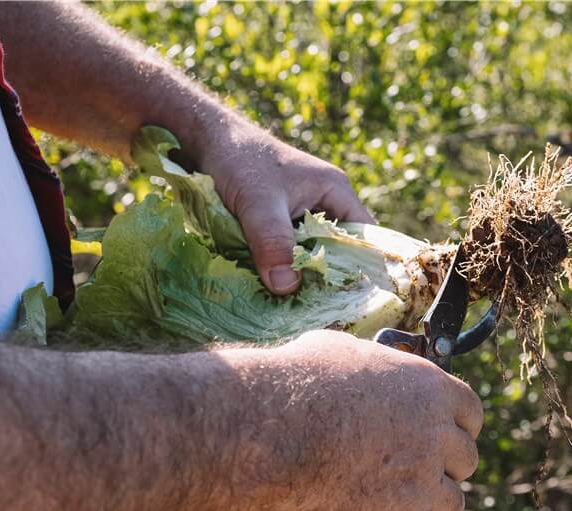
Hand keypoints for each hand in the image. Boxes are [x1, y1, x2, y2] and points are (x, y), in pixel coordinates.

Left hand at [198, 121, 373, 295]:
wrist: (206, 137)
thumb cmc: (239, 159)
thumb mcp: (258, 202)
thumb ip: (273, 242)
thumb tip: (287, 288)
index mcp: (336, 193)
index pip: (365, 238)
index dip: (361, 268)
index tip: (348, 300)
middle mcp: (325, 204)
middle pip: (337, 251)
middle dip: (326, 279)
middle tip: (317, 312)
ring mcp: (302, 213)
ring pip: (310, 254)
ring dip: (300, 275)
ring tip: (296, 307)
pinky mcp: (280, 222)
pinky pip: (288, 251)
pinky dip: (282, 267)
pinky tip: (273, 289)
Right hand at [224, 330, 482, 510]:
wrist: (272, 429)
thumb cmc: (299, 382)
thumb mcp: (343, 352)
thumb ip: (370, 366)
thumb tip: (360, 363)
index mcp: (431, 390)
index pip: (472, 414)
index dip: (457, 428)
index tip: (441, 437)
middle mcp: (437, 436)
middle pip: (467, 462)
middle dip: (445, 468)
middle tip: (417, 473)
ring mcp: (422, 481)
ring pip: (453, 506)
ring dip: (434, 509)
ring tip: (407, 509)